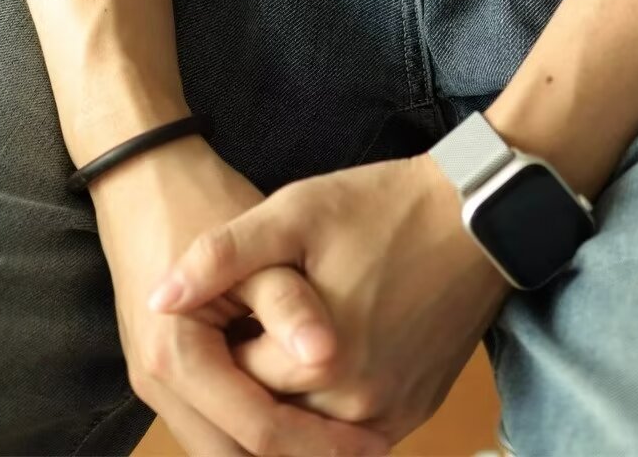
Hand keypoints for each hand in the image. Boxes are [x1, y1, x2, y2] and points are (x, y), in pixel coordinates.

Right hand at [87, 134, 391, 455]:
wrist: (143, 177)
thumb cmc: (202, 202)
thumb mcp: (256, 246)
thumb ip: (287, 304)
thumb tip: (325, 356)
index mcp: (179, 357)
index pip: (255, 430)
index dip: (317, 444)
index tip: (372, 443)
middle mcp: (160, 384)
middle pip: (233, 455)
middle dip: (298, 455)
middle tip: (364, 448)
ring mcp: (159, 383)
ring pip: (224, 446)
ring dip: (278, 447)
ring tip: (344, 439)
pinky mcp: (170, 373)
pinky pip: (217, 421)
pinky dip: (256, 426)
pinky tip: (306, 413)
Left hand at [146, 152, 514, 449]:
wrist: (479, 213)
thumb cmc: (386, 205)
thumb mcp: (297, 210)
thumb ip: (222, 255)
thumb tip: (158, 298)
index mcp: (318, 364)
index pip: (236, 383)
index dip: (223, 344)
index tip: (228, 306)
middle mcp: (356, 408)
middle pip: (271, 415)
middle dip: (252, 377)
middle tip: (250, 323)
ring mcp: (391, 415)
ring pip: (311, 431)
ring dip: (288, 397)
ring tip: (281, 337)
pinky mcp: (416, 410)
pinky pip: (354, 435)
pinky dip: (328, 411)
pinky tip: (317, 363)